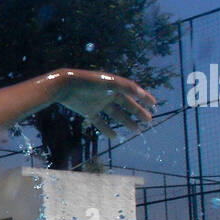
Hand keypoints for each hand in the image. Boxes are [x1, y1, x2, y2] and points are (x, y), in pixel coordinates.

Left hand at [40, 69, 154, 138]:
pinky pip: (100, 122)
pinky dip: (107, 130)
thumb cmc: (88, 82)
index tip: (154, 105)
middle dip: (138, 112)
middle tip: (149, 121)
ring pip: (116, 114)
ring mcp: (98, 103)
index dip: (144, 97)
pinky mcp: (88, 111)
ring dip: (126, 122)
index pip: (133, 92)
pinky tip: (115, 137)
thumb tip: (141, 94)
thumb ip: (126, 87)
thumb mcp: (109, 83)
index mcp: (114, 85)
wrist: (65, 86)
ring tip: (137, 130)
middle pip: (127, 105)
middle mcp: (108, 94)